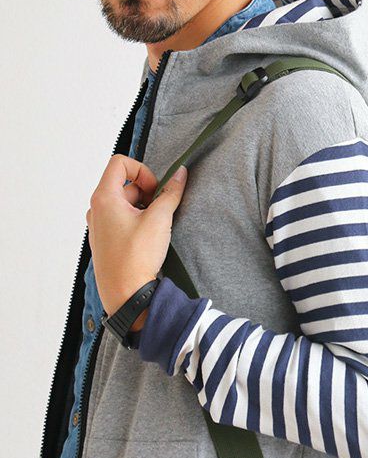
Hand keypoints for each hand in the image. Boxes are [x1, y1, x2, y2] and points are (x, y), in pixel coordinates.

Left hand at [86, 154, 187, 327]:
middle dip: (148, 192)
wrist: (126, 294)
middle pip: (125, 184)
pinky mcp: (106, 240)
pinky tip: (149, 238)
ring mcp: (99, 225)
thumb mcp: (160, 219)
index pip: (119, 163)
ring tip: (157, 226)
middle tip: (161, 210)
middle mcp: (97, 209)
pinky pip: (122, 219)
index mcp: (104, 198)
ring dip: (145, 208)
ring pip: (126, 203)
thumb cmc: (136, 257)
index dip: (142, 170)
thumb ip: (171, 193)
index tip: (155, 190)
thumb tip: (181, 173)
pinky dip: (138, 221)